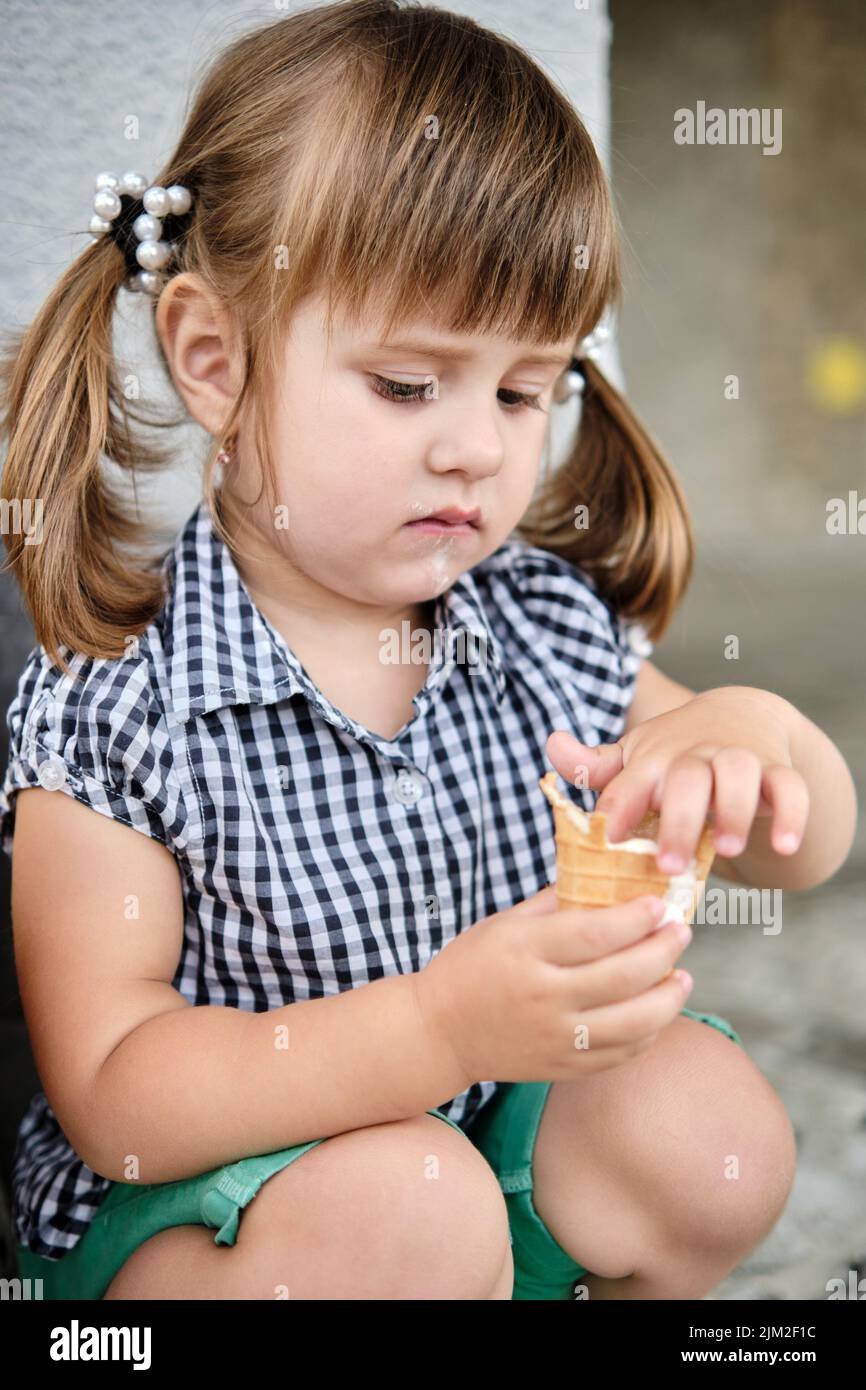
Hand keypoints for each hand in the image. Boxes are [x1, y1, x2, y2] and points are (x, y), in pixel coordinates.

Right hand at [413, 885, 694, 1085]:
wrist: (438, 1032)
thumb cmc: (470, 967)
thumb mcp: (503, 924)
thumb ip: (555, 905)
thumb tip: (606, 881)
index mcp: (526, 952)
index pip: (596, 933)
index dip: (636, 918)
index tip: (660, 905)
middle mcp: (544, 996)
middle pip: (623, 976)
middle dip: (664, 951)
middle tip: (681, 932)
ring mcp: (555, 1037)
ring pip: (634, 1023)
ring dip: (669, 998)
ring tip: (683, 977)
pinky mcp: (563, 1067)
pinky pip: (620, 1054)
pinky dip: (649, 1033)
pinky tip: (657, 1012)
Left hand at [546, 688, 810, 874]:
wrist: (740, 717)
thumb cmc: (673, 753)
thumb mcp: (635, 758)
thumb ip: (595, 766)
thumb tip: (551, 743)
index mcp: (654, 759)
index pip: (630, 781)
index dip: (618, 807)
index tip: (605, 839)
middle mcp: (695, 754)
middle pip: (686, 778)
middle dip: (678, 819)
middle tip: (669, 863)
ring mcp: (739, 759)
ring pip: (738, 775)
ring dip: (733, 811)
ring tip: (725, 849)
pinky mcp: (778, 772)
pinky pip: (791, 788)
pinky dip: (792, 815)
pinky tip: (785, 846)